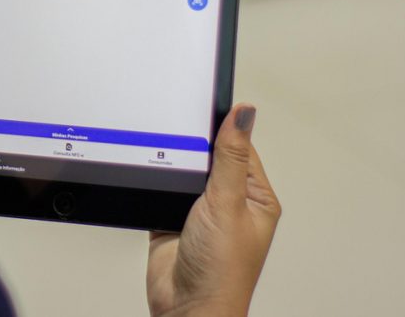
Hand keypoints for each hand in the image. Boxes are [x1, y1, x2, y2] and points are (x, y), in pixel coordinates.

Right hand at [146, 104, 281, 316]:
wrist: (186, 308)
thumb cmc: (222, 271)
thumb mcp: (227, 203)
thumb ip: (229, 156)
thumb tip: (244, 114)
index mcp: (255, 197)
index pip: (239, 148)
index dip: (222, 128)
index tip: (202, 106)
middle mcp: (229, 203)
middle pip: (208, 157)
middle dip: (190, 148)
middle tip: (175, 133)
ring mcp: (199, 212)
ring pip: (183, 172)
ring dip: (171, 166)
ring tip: (160, 157)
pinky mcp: (171, 218)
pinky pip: (162, 189)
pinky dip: (154, 182)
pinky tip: (149, 176)